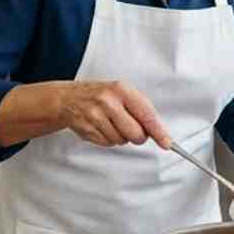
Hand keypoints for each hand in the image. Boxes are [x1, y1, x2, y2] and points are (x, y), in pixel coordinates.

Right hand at [57, 80, 171, 147]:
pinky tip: (101, 127)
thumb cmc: (100, 95)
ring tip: (112, 124)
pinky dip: (108, 139)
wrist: (66, 98)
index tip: (166, 143)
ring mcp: (95, 115)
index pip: (147, 115)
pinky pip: (107, 143)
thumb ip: (140, 109)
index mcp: (122, 90)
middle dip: (139, 137)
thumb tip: (158, 131)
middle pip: (135, 133)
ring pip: (121, 140)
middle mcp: (108, 101)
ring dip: (121, 137)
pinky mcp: (85, 128)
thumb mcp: (122, 93)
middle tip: (133, 131)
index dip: (159, 132)